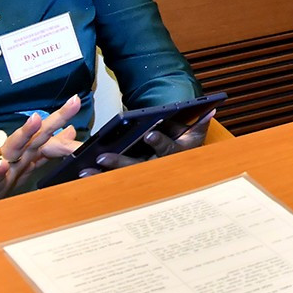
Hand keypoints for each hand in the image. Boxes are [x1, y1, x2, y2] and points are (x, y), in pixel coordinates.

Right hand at [0, 95, 82, 210]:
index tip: (76, 102)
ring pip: (14, 148)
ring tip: (35, 120)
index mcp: (27, 149)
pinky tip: (2, 165)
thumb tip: (70, 131)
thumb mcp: (28, 161)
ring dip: (25, 134)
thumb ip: (49, 148)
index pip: (47, 132)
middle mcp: (16, 153)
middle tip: (71, 103)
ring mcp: (2, 166)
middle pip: (37, 134)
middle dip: (55, 119)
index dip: (62, 118)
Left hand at [79, 111, 214, 176]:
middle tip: (103, 157)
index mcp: (173, 155)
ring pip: (121, 179)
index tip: (149, 133)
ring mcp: (141, 177)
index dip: (159, 141)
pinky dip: (97, 179)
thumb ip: (200, 124)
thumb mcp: (195, 135)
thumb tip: (210, 110)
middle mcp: (156, 169)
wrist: (182, 165)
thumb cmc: (184, 145)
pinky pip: (112, 182)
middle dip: (120, 163)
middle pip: (138, 167)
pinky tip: (82, 174)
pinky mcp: (128, 181)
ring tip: (85, 171)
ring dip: (102, 176)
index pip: (167, 149)